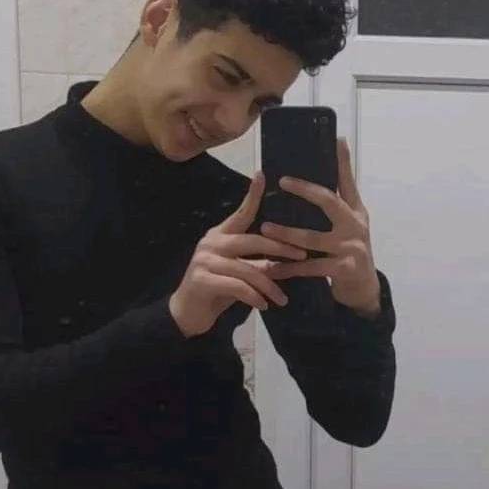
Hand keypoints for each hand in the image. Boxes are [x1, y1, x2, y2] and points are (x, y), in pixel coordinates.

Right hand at [169, 171, 308, 337]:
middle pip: (251, 240)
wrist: (187, 313)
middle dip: (279, 248)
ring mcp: (204, 260)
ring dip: (268, 286)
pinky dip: (254, 297)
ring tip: (282, 299)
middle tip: (301, 255)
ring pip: (247, 268)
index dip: (251, 195)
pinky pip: (237, 286)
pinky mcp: (202, 280)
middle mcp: (211, 242)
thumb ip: (256, 263)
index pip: (240, 213)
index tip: (261, 175)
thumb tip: (286, 259)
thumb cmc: (216, 290)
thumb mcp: (239, 274)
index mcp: (220, 235)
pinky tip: (263, 306)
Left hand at [258, 137, 380, 315]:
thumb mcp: (349, 221)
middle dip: (306, 190)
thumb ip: (339, 195)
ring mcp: (351, 248)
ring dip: (287, 234)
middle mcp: (355, 225)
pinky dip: (290, 268)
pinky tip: (272, 267)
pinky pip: (311, 267)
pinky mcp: (344, 269)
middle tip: (283, 181)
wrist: (364, 289)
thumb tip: (335, 154)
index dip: (342, 161)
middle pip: (330, 202)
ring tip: (265, 228)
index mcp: (355, 211)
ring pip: (313, 239)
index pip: (347, 181)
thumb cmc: (350, 248)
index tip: (336, 140)